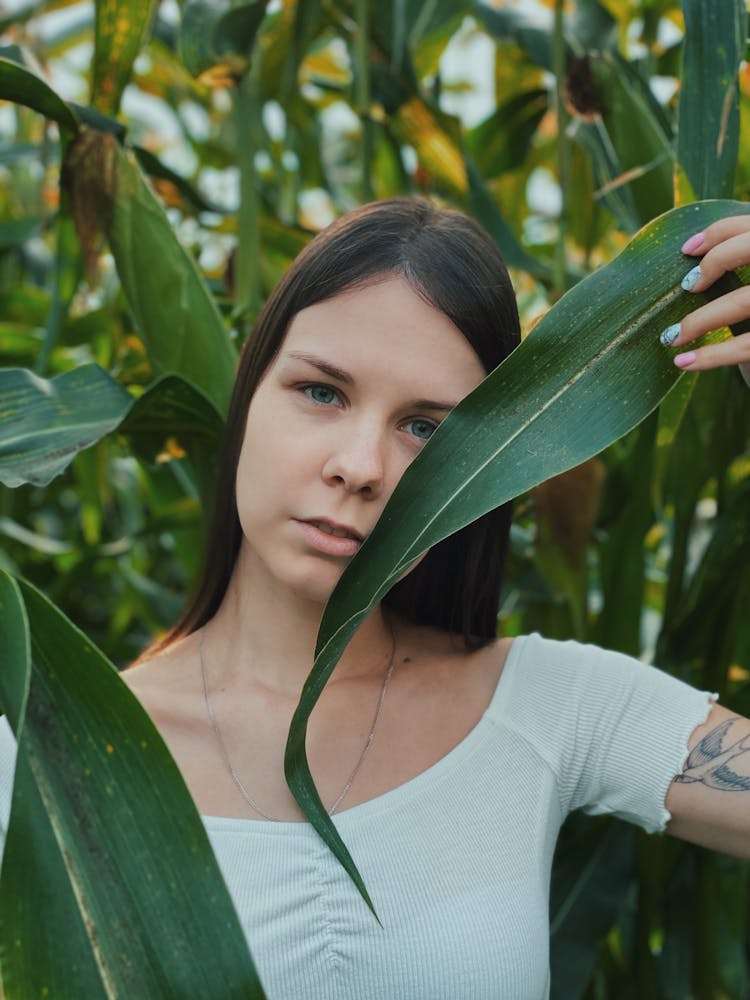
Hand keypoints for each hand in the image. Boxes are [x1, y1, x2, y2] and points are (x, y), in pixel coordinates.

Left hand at [659, 216, 749, 386]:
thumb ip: (738, 261)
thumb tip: (690, 249)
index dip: (719, 232)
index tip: (686, 250)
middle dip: (717, 260)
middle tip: (687, 285)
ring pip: (744, 300)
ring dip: (700, 320)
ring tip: (671, 337)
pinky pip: (746, 346)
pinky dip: (710, 356)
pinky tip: (682, 362)